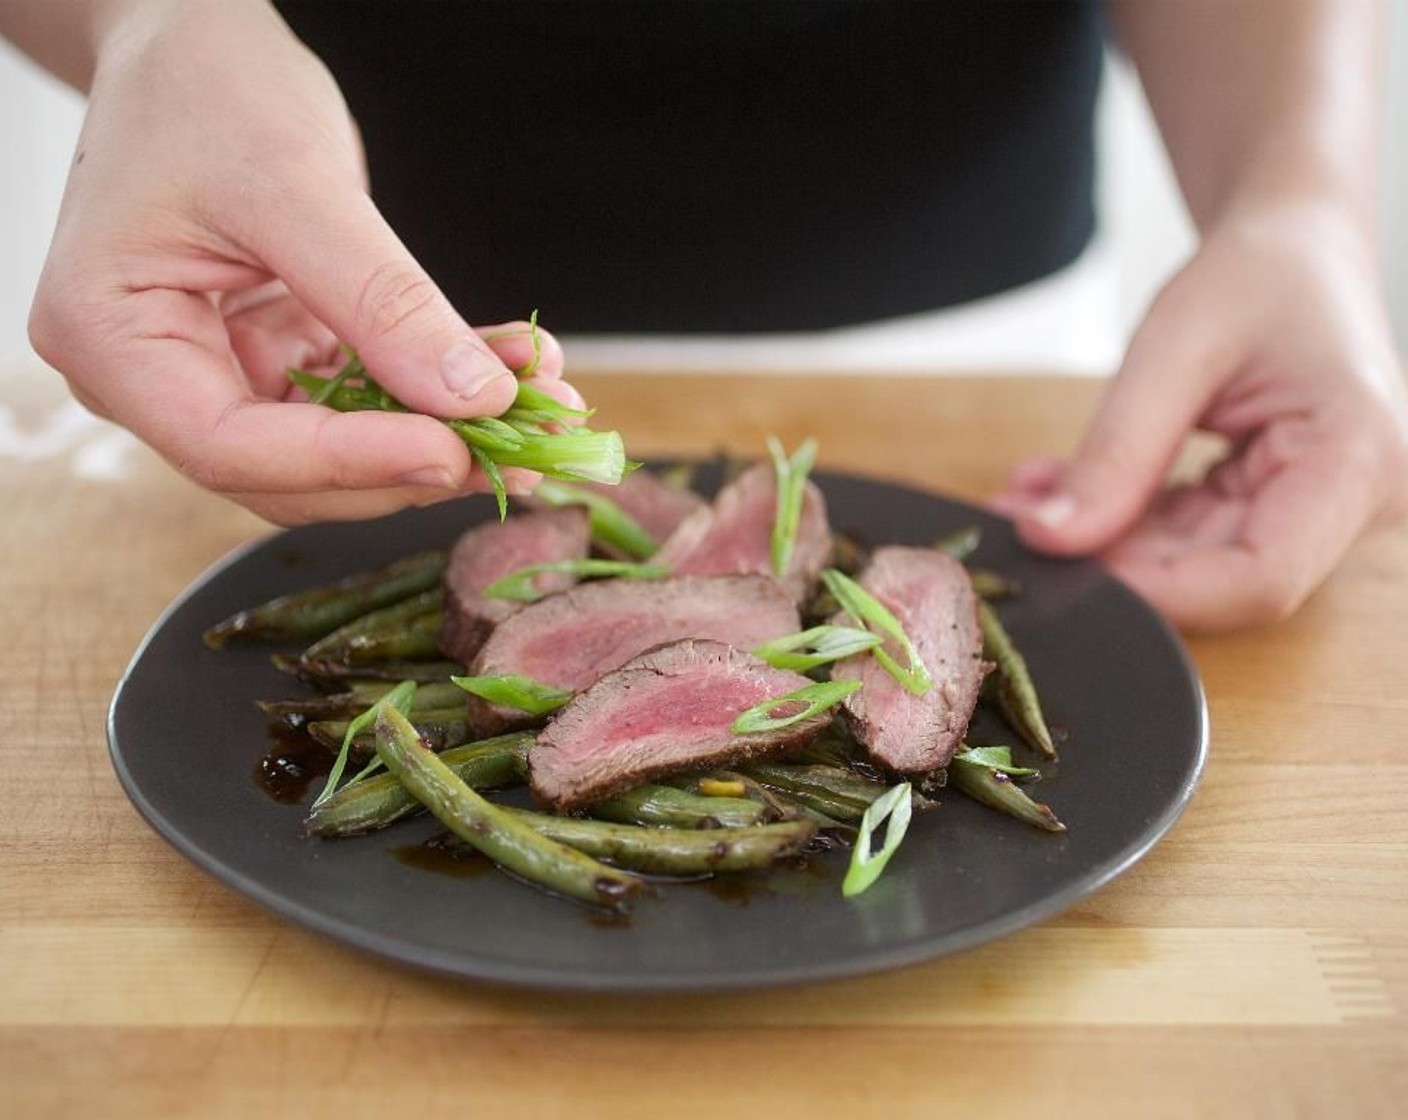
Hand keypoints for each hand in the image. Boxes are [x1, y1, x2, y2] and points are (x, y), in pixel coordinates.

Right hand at [28, 0, 579, 523]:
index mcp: (110, 337)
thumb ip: (381, 299)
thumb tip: (472, 398)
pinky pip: (363, 401)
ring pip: (339, 450)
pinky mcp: (276, 360)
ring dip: (442, 435)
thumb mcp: (294, 181)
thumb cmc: (207, 87)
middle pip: (290, 471)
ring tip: (540, 405)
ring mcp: (219, 373)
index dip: (347, 463)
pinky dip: (435, 391)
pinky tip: (509, 369)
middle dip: (411, 462)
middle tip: (523, 446)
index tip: (451, 451)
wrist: (194, 44)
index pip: (228, 446)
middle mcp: (154, 377)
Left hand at [993, 202, 1407, 630]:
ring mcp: (1314, 513)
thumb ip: (1116, 451)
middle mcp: (1353, 501)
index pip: (1261, 577)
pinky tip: (1059, 490)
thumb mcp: (1175, 350)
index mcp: (1356, 458)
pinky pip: (1183, 539)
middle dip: (1111, 560)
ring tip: (1027, 498)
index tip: (1067, 568)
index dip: (1159, 591)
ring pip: (1189, 565)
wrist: (1293, 246)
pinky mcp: (1271, 509)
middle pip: (1219, 578)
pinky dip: (1117, 520)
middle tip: (1019, 525)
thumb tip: (1049, 537)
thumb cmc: (1260, 273)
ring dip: (1101, 540)